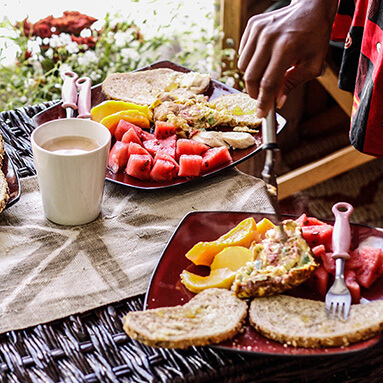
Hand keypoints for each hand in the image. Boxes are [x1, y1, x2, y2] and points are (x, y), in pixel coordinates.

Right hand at [238, 0, 337, 116]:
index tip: (261, 114)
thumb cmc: (314, 36)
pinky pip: (242, 53)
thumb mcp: (312, 64)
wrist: (310, 6)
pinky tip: (263, 59)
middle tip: (261, 98)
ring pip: (243, 66)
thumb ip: (293, 84)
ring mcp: (258, 30)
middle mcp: (269, 38)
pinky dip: (250, 62)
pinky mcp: (252, 26)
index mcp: (286, 48)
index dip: (263, 102)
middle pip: (251, 76)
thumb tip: (278, 102)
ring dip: (252, 77)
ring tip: (265, 75)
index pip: (268, 83)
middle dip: (254, 93)